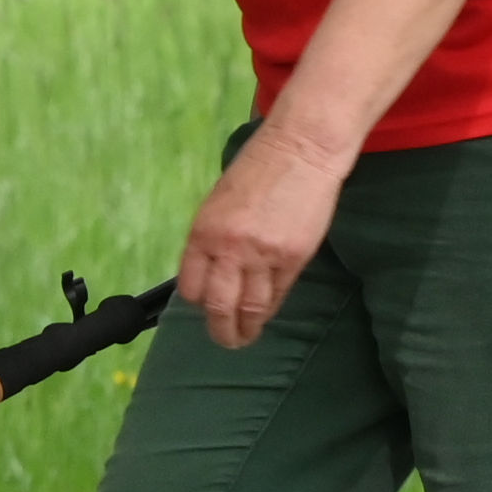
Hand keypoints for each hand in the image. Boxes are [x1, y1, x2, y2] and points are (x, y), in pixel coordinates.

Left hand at [171, 128, 348, 352]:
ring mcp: (263, 256)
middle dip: (219, 329)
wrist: (300, 151)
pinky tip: (266, 318)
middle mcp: (229, 248)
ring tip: (243, 339)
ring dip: (246, 328)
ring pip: (251, 307)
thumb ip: (213, 239)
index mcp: (203, 232)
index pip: (191, 285)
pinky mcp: (294, 258)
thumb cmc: (257, 170)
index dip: (196, 302)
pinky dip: (270, 310)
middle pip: (219, 304)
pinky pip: (278, 295)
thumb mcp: (219, 204)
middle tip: (223, 340)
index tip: (201, 308)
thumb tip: (210, 269)